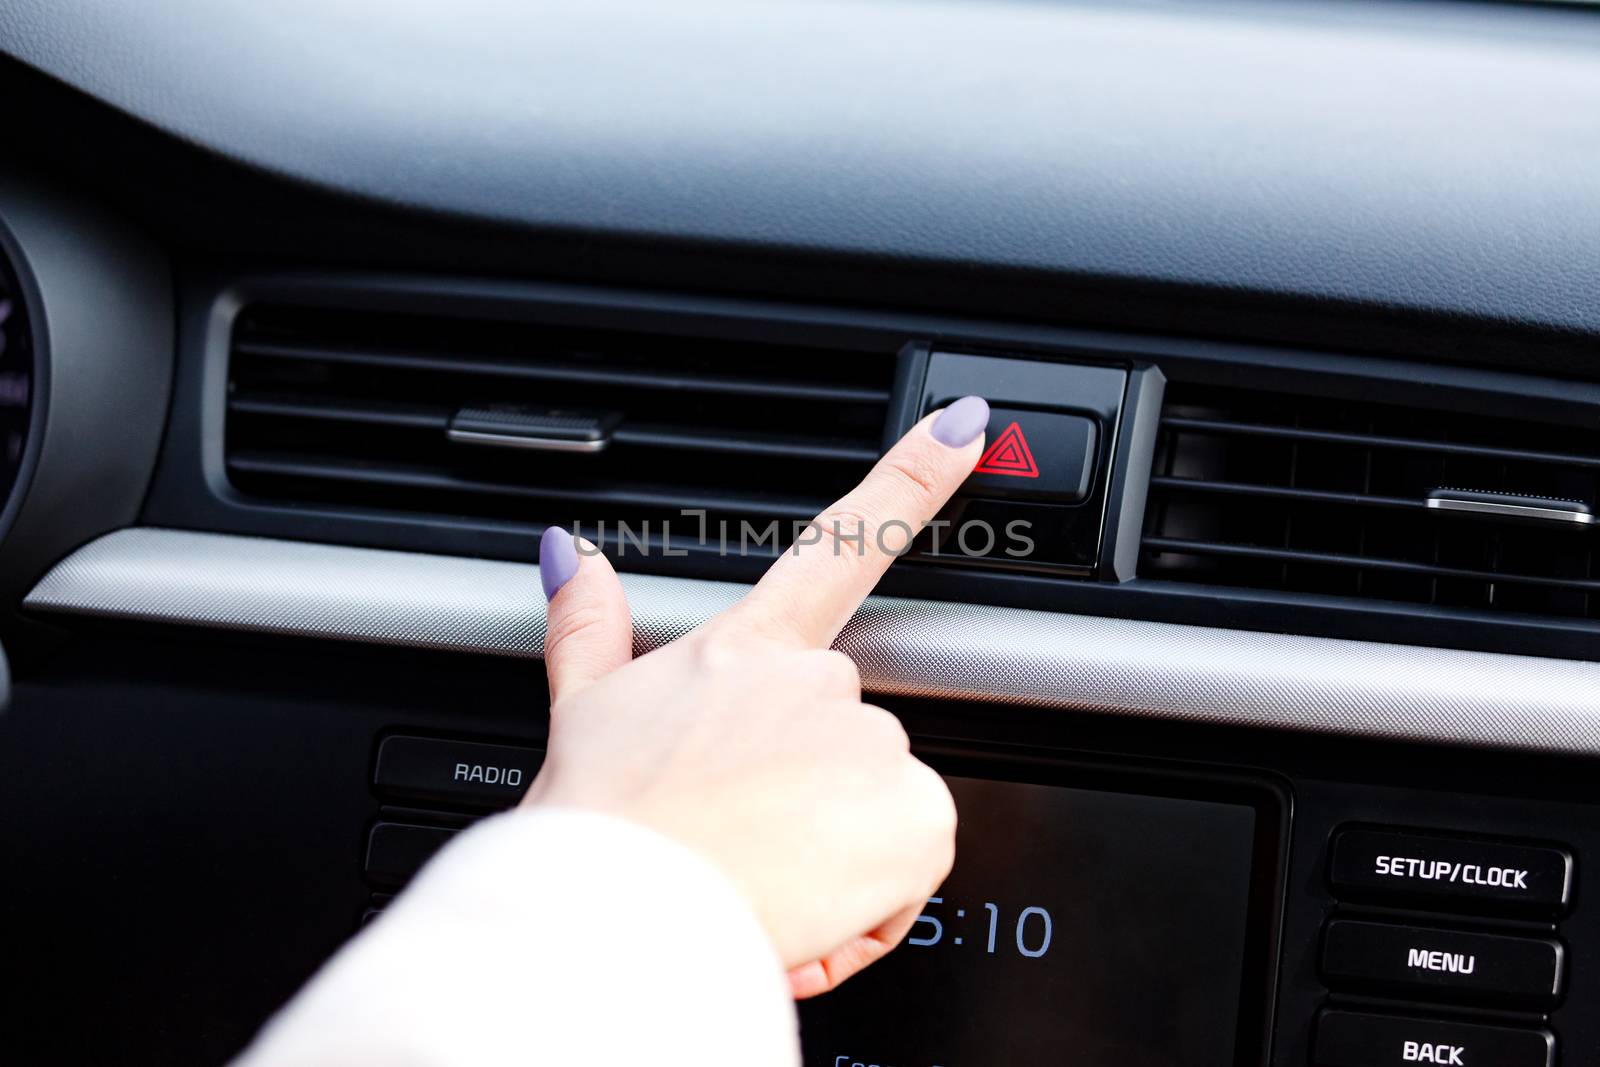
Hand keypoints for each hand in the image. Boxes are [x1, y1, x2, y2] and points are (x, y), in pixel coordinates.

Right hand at [520, 396, 989, 997]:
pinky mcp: (917, 816)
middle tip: (737, 836)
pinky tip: (803, 907)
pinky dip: (869, 900)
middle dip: (808, 792)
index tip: (967, 426)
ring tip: (756, 879)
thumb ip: (590, 626)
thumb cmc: (598, 832)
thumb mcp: (582, 715)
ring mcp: (874, 743)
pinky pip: (910, 864)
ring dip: (834, 851)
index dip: (912, 478)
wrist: (615, 924)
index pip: (841, 544)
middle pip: (848, 733)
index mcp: (747, 649)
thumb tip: (569, 555)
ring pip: (878, 806)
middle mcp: (821, 682)